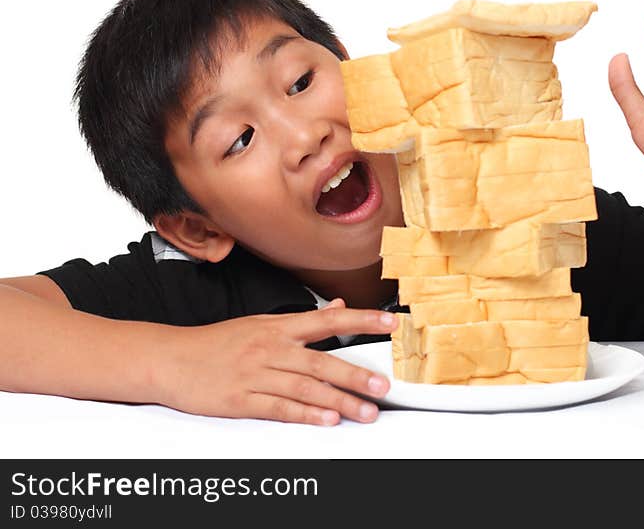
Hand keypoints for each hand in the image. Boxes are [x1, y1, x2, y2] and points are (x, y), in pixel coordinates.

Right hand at [156, 298, 397, 424]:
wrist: (169, 358)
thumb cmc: (217, 342)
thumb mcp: (260, 322)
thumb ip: (302, 320)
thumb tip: (339, 307)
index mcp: (278, 327)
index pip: (328, 320)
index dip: (362, 320)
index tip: (391, 323)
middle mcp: (270, 349)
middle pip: (321, 362)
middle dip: (355, 375)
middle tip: (383, 386)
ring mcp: (256, 375)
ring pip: (305, 389)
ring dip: (339, 401)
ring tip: (366, 411)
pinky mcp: (241, 400)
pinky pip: (279, 408)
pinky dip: (305, 414)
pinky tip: (327, 419)